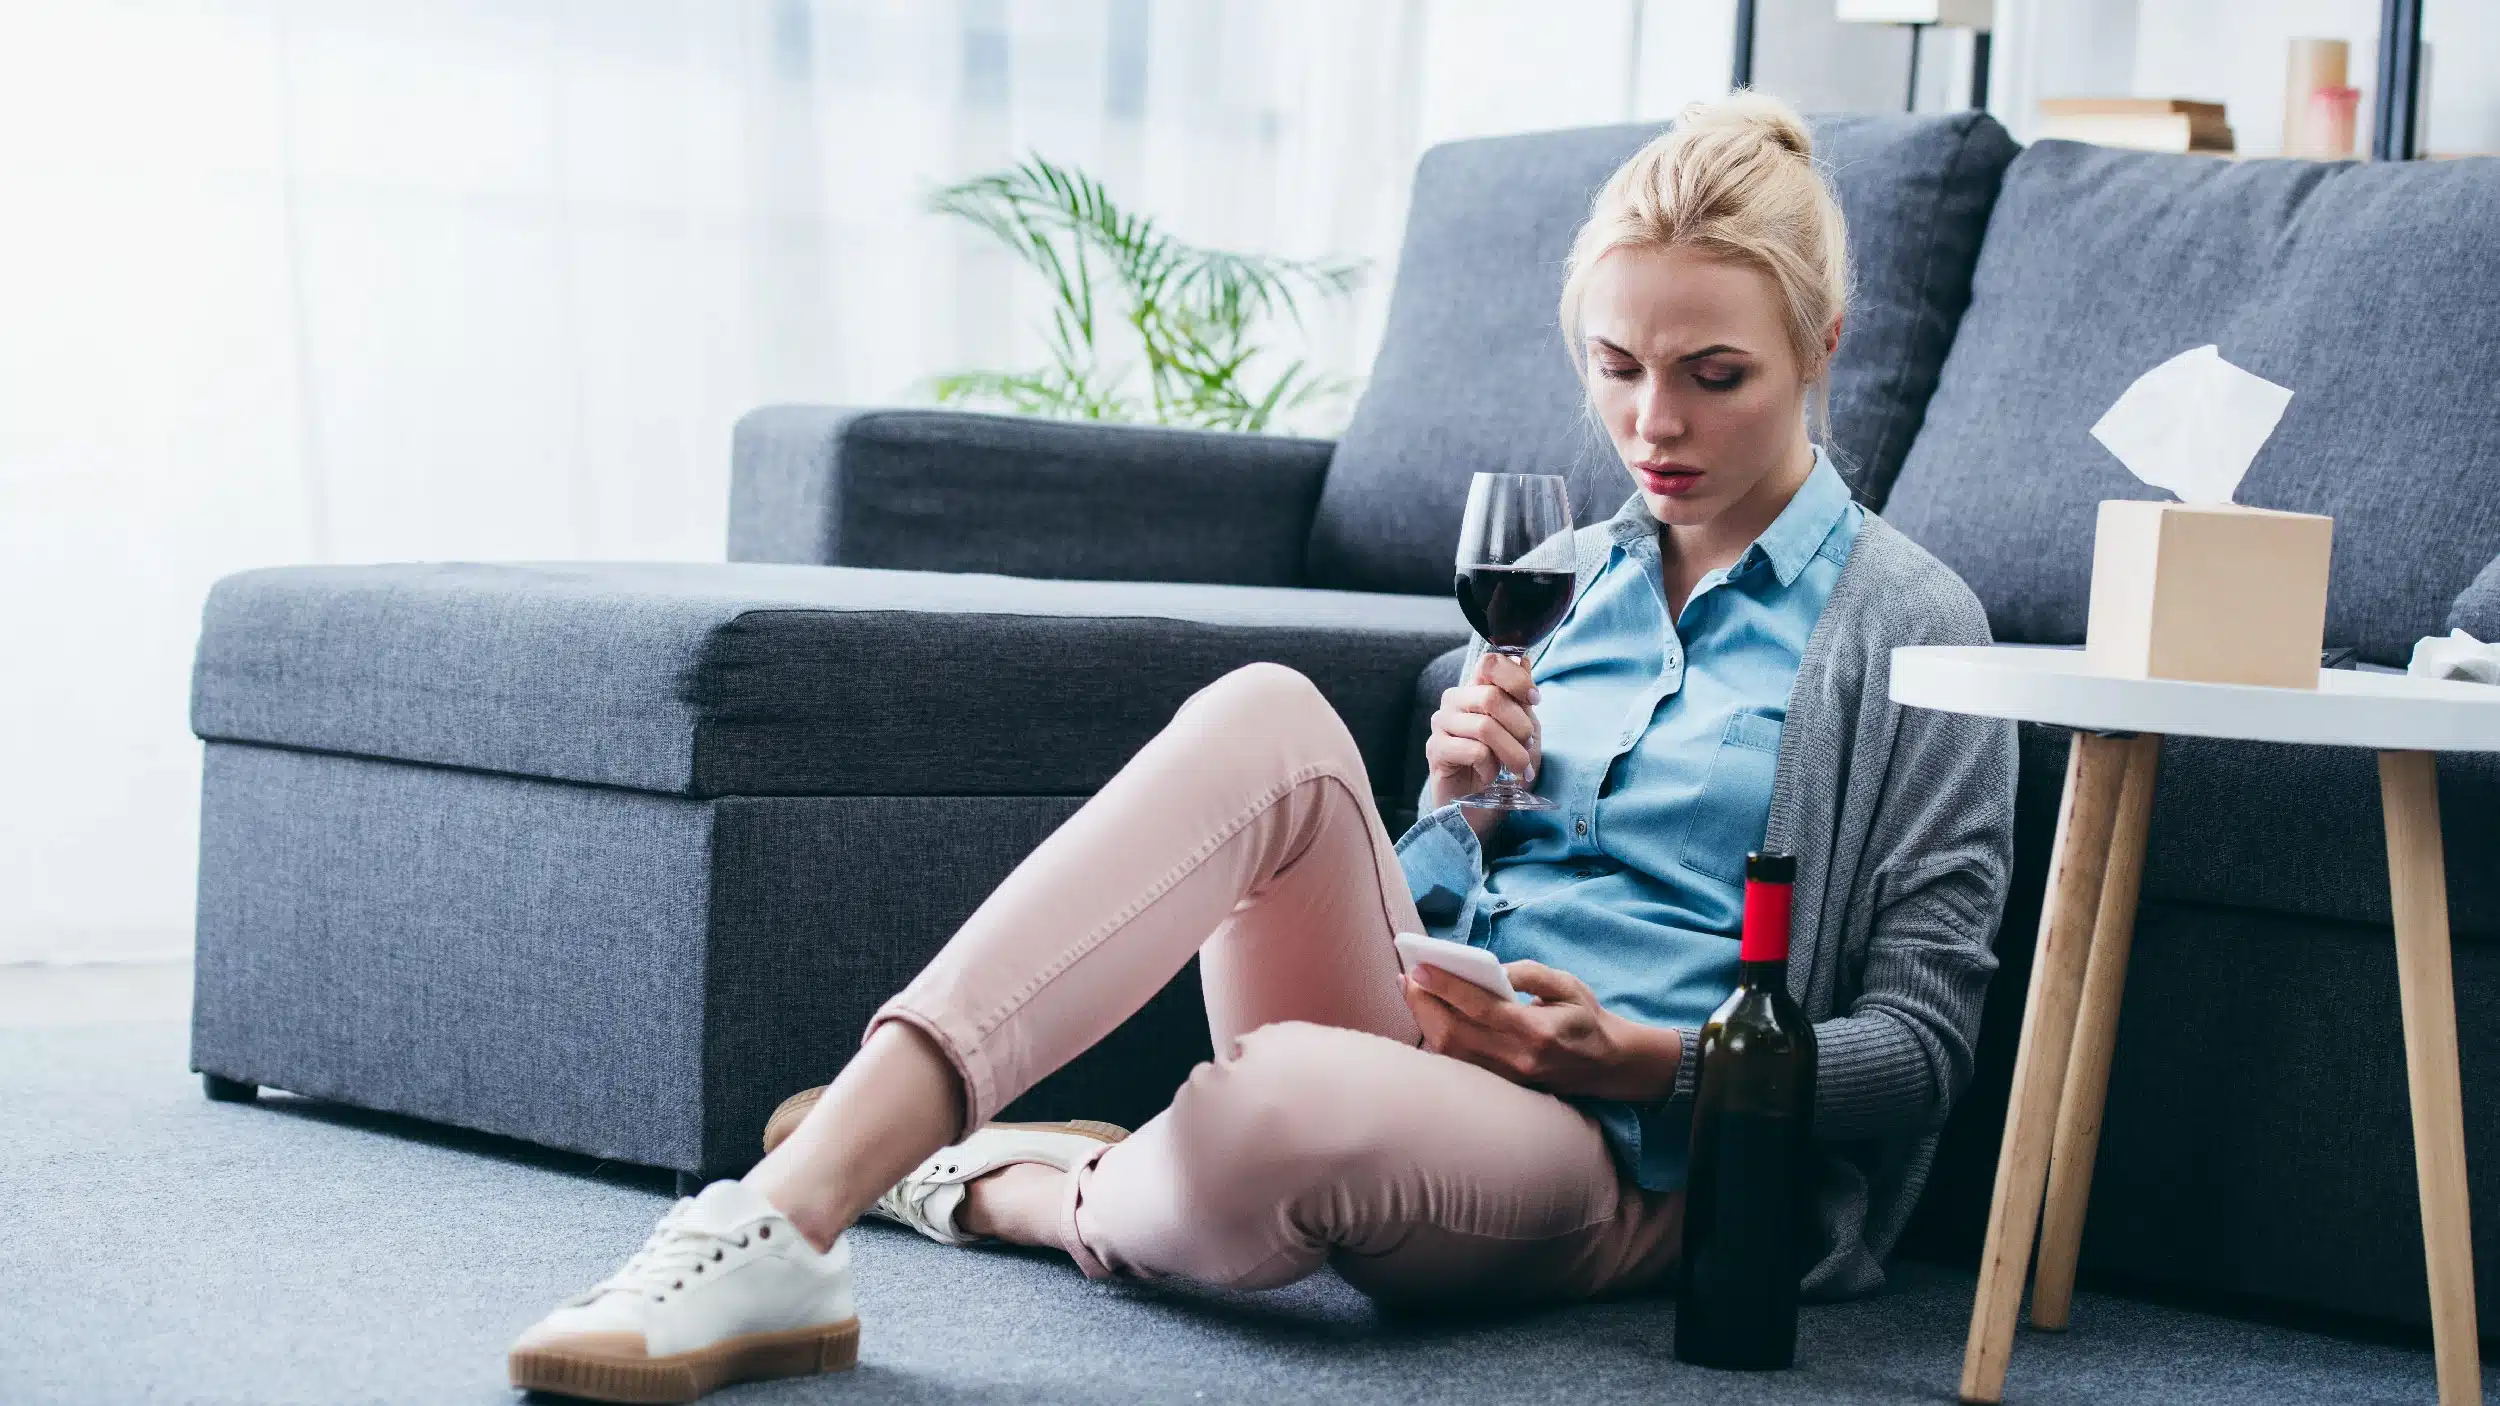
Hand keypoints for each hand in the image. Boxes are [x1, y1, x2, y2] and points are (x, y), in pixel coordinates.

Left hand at [1403, 959, 1680, 1102]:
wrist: (1609, 1065)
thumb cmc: (1586, 1018)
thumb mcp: (1567, 984)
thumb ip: (1529, 973)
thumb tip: (1491, 968)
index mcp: (1538, 1031)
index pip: (1481, 1008)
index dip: (1446, 988)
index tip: (1420, 968)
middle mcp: (1519, 1060)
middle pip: (1456, 1034)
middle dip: (1425, 1004)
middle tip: (1409, 976)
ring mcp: (1509, 1079)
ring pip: (1452, 1052)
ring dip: (1426, 1020)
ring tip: (1413, 990)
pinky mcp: (1503, 1086)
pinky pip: (1460, 1062)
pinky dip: (1439, 1037)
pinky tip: (1430, 1014)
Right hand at [1425, 652, 1541, 836]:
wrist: (1481, 808)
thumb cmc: (1503, 766)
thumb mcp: (1523, 729)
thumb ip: (1521, 697)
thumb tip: (1524, 658)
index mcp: (1476, 689)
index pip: (1489, 662)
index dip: (1516, 678)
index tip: (1534, 700)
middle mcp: (1454, 701)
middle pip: (1491, 697)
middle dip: (1519, 726)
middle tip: (1528, 747)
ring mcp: (1441, 724)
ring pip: (1485, 727)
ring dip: (1511, 752)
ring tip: (1518, 768)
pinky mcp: (1435, 750)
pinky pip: (1473, 751)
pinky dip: (1490, 766)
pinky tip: (1489, 774)